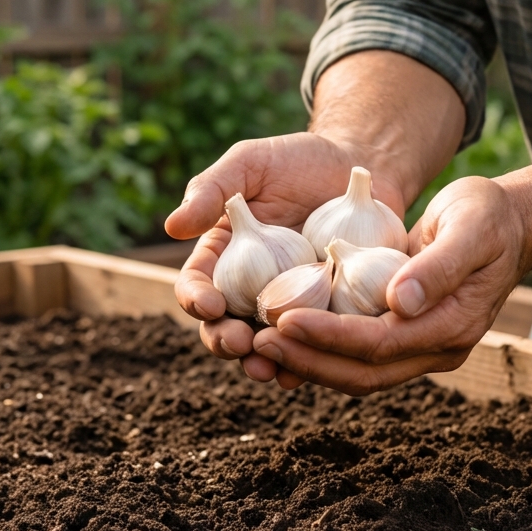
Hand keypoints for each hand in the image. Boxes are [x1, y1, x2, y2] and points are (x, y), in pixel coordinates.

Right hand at [164, 132, 407, 381]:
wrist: (359, 167)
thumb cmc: (299, 160)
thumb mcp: (252, 163)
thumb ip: (212, 189)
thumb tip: (173, 226)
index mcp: (224, 257)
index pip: (196, 285)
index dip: (196, 299)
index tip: (209, 303)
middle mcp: (251, 289)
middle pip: (225, 327)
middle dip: (226, 342)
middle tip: (239, 344)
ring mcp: (291, 305)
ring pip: (270, 345)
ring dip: (265, 363)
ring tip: (271, 370)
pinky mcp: (329, 313)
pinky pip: (317, 343)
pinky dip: (312, 359)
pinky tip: (315, 365)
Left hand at [249, 175, 528, 393]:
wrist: (509, 223)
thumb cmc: (489, 217)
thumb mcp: (471, 228)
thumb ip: (439, 266)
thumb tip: (398, 303)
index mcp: (453, 326)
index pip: (380, 344)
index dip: (329, 338)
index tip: (284, 322)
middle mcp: (436, 347)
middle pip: (363, 372)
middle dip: (309, 361)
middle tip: (258, 343)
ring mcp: (421, 346)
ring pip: (357, 371)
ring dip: (309, 361)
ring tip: (260, 342)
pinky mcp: (405, 334)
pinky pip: (359, 353)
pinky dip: (321, 348)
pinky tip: (285, 332)